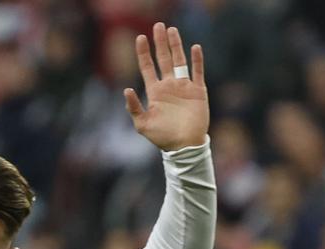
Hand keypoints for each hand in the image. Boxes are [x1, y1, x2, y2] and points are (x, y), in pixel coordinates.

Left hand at [124, 22, 207, 151]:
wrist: (184, 146)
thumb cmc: (162, 137)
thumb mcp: (142, 124)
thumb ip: (134, 107)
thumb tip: (126, 89)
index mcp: (155, 92)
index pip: (147, 67)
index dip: (143, 52)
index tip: (140, 37)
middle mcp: (168, 86)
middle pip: (164, 59)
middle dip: (160, 42)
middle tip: (158, 25)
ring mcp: (183, 87)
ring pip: (180, 60)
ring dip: (176, 45)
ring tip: (172, 30)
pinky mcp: (198, 91)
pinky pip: (198, 72)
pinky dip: (197, 60)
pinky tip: (195, 47)